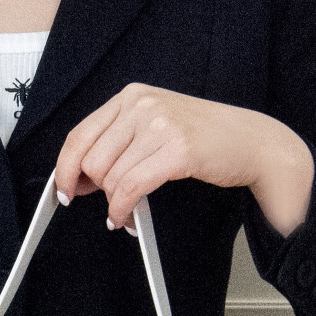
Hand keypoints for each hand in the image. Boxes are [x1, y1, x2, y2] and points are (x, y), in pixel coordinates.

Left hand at [54, 84, 314, 236]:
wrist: (251, 141)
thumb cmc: (203, 138)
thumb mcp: (154, 128)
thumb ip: (116, 145)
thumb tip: (77, 178)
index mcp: (132, 96)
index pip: (79, 134)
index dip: (65, 169)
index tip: (63, 192)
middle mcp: (142, 105)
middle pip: (92, 160)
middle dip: (96, 190)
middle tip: (110, 203)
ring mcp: (160, 125)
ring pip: (110, 178)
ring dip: (114, 205)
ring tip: (127, 212)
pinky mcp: (176, 149)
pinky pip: (130, 189)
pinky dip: (122, 210)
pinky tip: (127, 219)